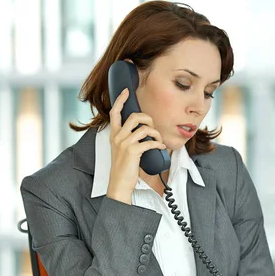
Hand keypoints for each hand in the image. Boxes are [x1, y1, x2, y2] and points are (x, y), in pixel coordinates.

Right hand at [106, 88, 165, 203]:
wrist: (119, 183)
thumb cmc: (124, 167)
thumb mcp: (121, 149)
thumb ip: (127, 138)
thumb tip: (143, 130)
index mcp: (114, 135)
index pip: (114, 112)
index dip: (121, 100)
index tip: (127, 91)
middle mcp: (118, 137)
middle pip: (134, 117)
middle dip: (148, 119)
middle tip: (153, 128)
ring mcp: (125, 144)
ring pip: (144, 128)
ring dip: (156, 133)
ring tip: (158, 140)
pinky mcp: (133, 151)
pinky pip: (150, 142)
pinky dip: (158, 143)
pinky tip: (160, 147)